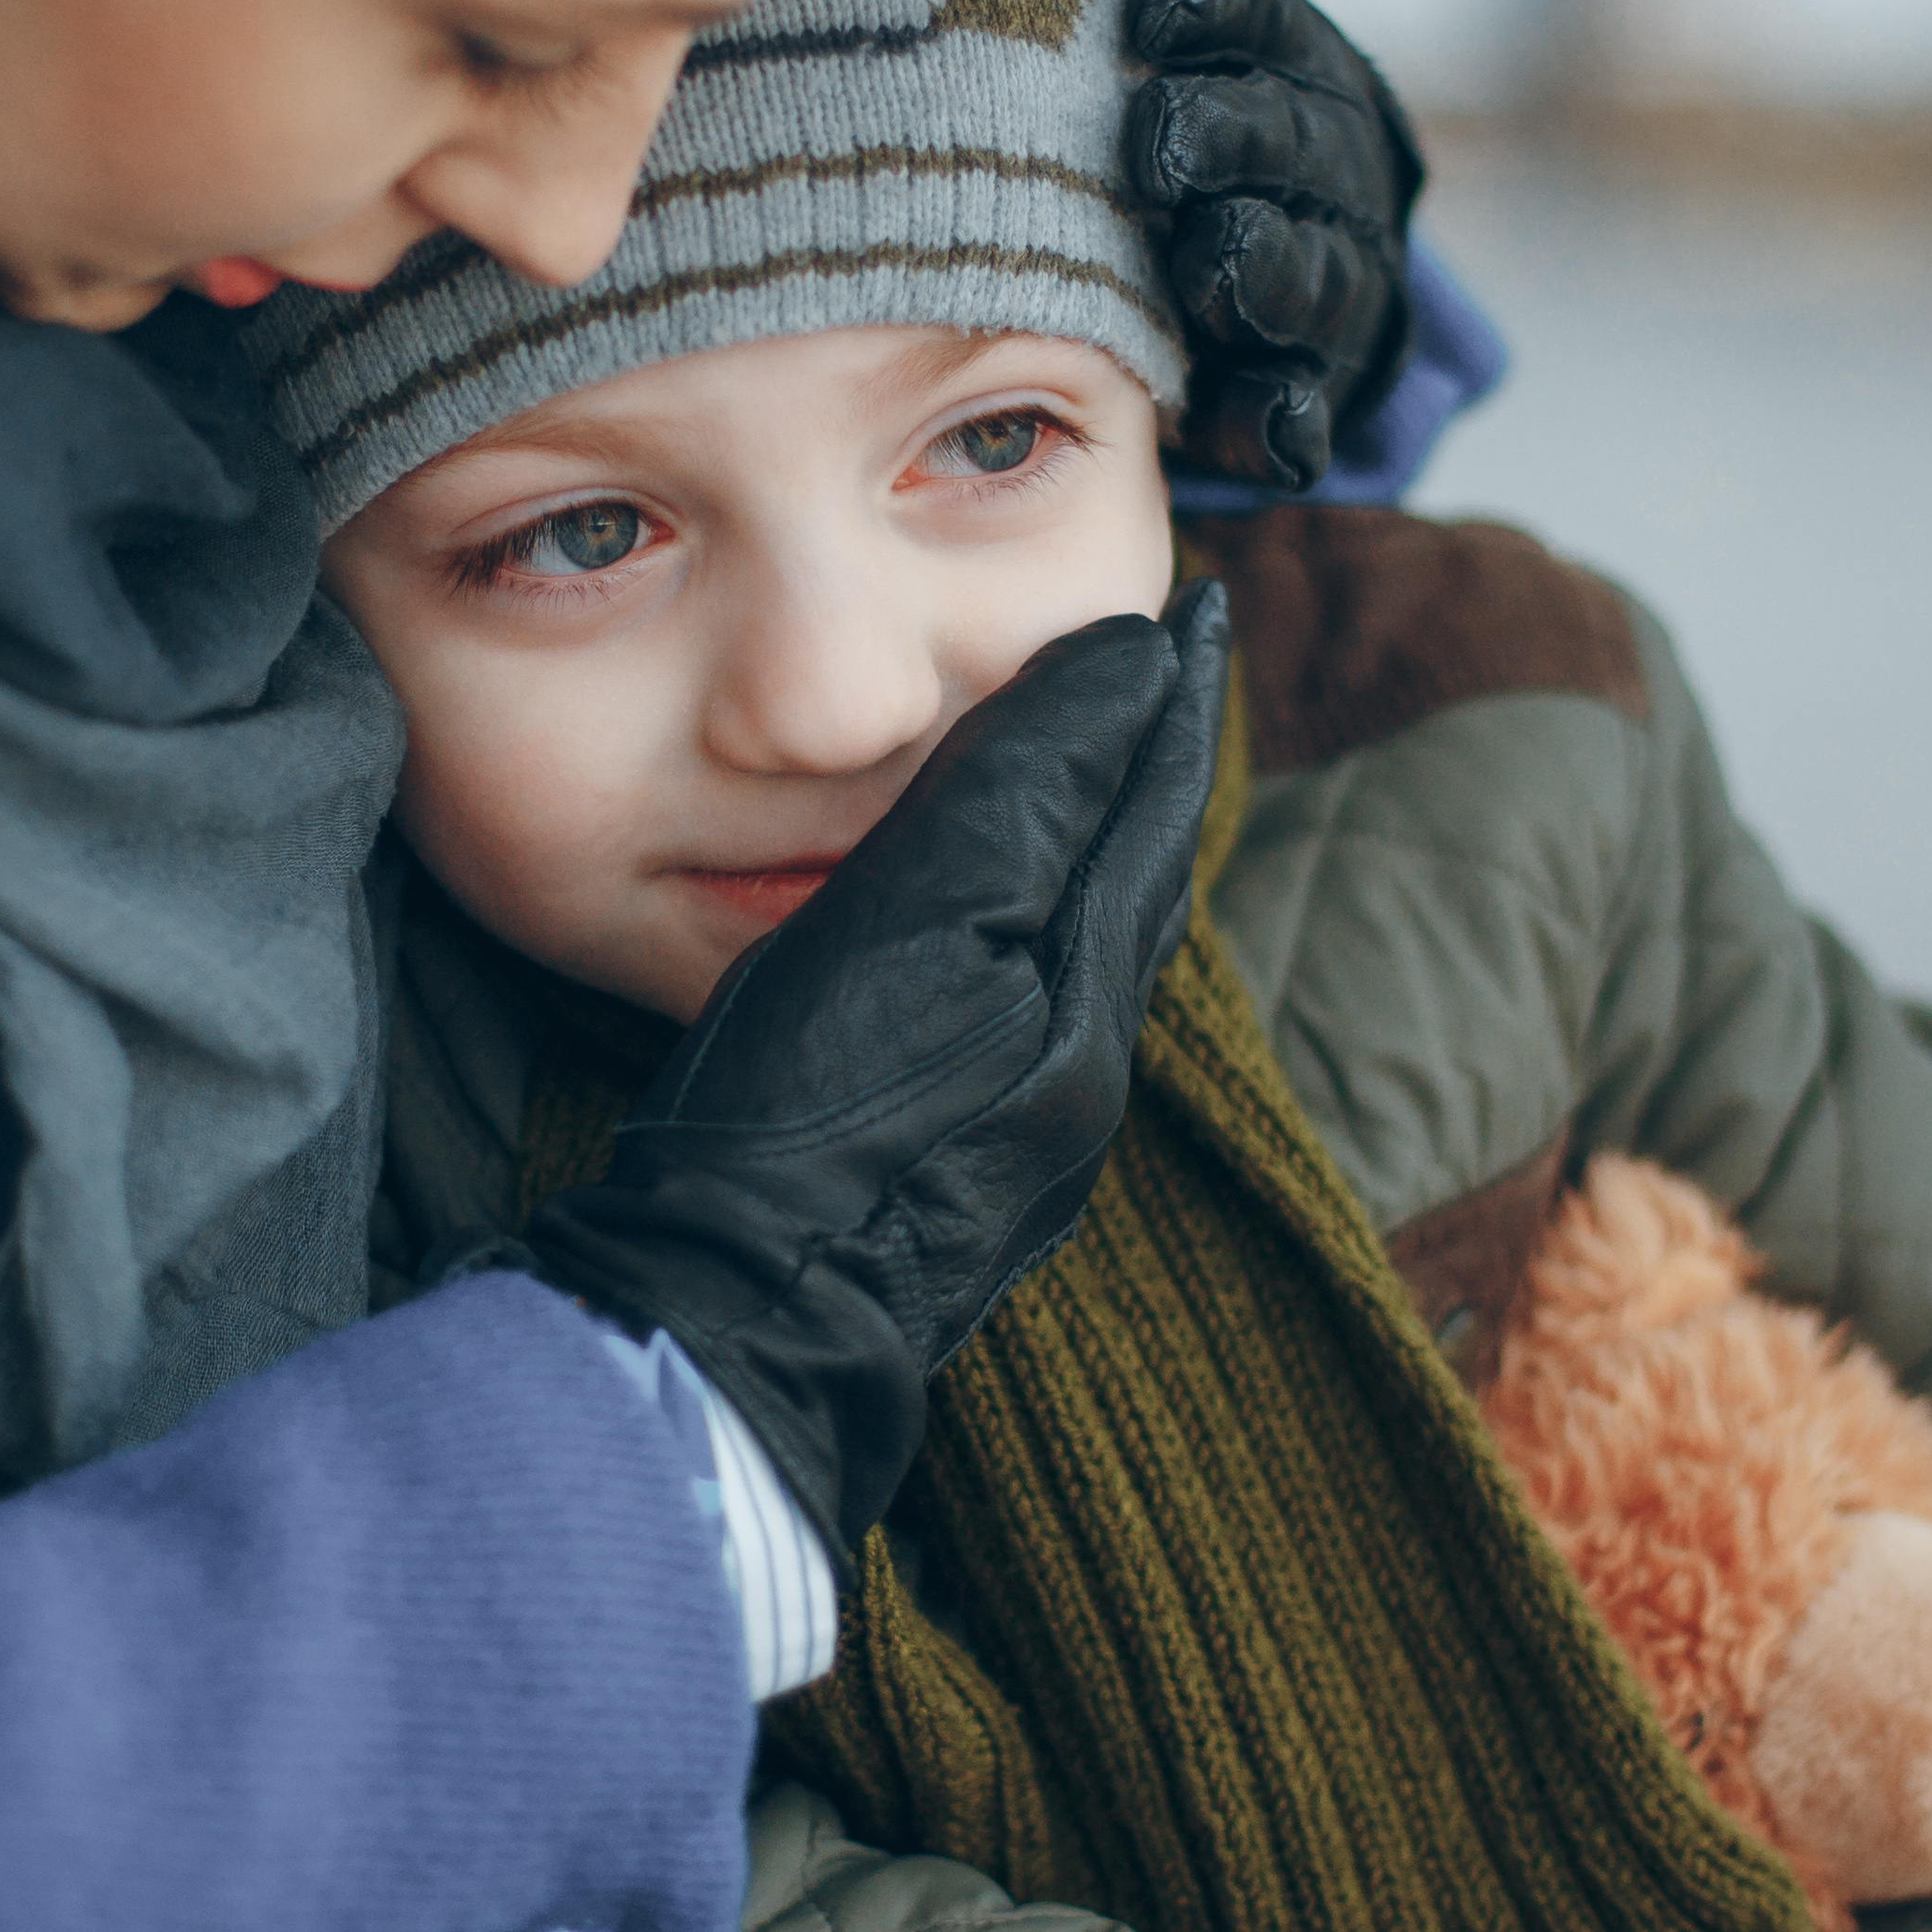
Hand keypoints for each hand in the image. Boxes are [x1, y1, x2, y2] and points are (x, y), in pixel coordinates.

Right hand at [508, 586, 1232, 1532]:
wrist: (741, 1319)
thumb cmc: (810, 1118)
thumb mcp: (919, 920)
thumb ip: (1024, 792)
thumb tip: (1128, 666)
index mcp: (1084, 993)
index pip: (1149, 805)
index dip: (1165, 698)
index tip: (1190, 612)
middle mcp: (1083, 1068)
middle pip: (1139, 882)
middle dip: (1150, 771)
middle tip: (1158, 677)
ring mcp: (1030, 1134)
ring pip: (1094, 955)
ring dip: (1104, 852)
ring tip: (1092, 779)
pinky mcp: (965, 1179)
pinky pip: (1041, 1019)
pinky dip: (1046, 937)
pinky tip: (1003, 940)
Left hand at [1098, 0, 1426, 493]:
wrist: (1272, 225)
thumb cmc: (1195, 70)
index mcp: (1272, 41)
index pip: (1248, 2)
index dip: (1208, 1)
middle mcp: (1314, 151)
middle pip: (1281, 140)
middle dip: (1228, 141)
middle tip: (1160, 143)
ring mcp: (1319, 273)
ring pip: (1300, 270)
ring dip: (1257, 272)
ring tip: (1211, 274)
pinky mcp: (1308, 383)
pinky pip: (1302, 405)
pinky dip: (1283, 420)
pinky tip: (1255, 435)